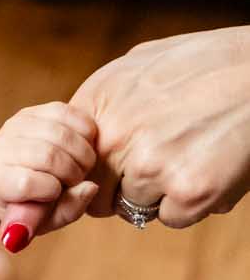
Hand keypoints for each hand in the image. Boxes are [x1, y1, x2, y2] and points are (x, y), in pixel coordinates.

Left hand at [0, 101, 97, 248]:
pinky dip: (83, 129)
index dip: (52, 190)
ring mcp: (14, 126)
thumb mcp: (44, 219)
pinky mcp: (30, 111)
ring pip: (59, 132)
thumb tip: (91, 187)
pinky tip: (84, 144)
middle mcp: (0, 149)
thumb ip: (68, 210)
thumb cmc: (28, 203)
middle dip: (73, 171)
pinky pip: (65, 111)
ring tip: (81, 164)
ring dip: (82, 151)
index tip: (57, 194)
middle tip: (77, 179)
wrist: (7, 175)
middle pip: (48, 155)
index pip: (27, 183)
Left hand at [70, 26, 249, 228]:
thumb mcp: (137, 66)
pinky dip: (191, 202)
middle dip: (120, 190)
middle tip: (157, 166)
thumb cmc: (206, 63)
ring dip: (159, 194)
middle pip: (96, 195)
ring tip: (191, 156)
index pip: (69, 163)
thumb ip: (104, 105)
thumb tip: (81, 138)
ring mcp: (151, 166)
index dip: (90, 173)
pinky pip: (172, 217)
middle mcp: (117, 137)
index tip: (108, 172)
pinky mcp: (189, 191)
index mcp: (98, 104)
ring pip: (135, 208)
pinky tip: (210, 167)